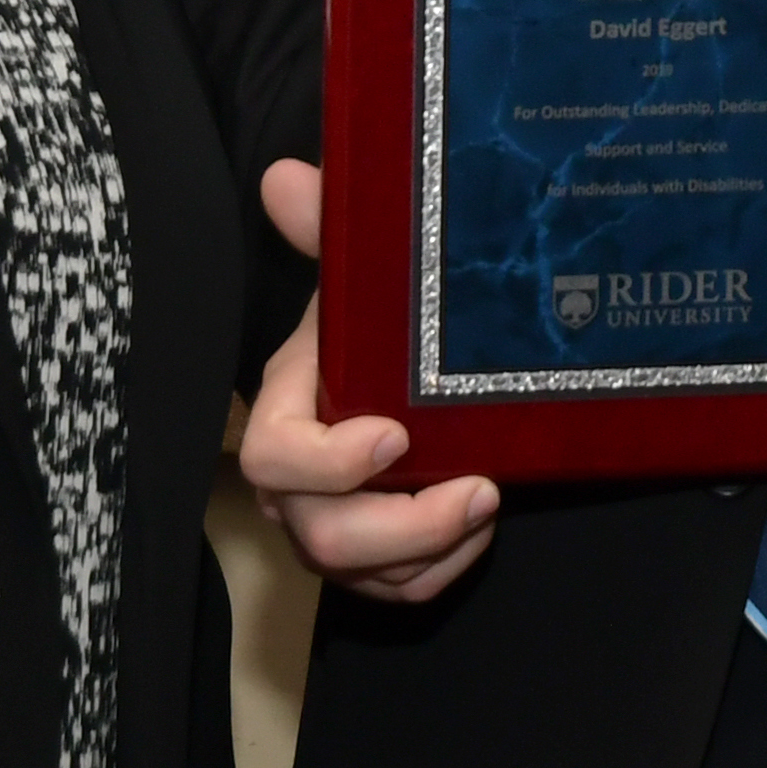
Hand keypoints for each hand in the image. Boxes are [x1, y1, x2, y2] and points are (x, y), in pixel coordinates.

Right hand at [237, 159, 499, 602]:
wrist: (406, 363)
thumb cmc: (377, 319)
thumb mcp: (357, 269)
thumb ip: (327, 227)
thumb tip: (286, 176)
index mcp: (288, 407)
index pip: (275, 457)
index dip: (327, 462)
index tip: (395, 435)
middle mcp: (298, 481)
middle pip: (320, 536)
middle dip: (401, 528)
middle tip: (480, 489)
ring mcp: (332, 522)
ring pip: (362, 574)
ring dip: (432, 549)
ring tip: (492, 498)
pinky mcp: (372, 558)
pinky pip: (398, 591)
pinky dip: (441, 568)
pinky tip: (481, 523)